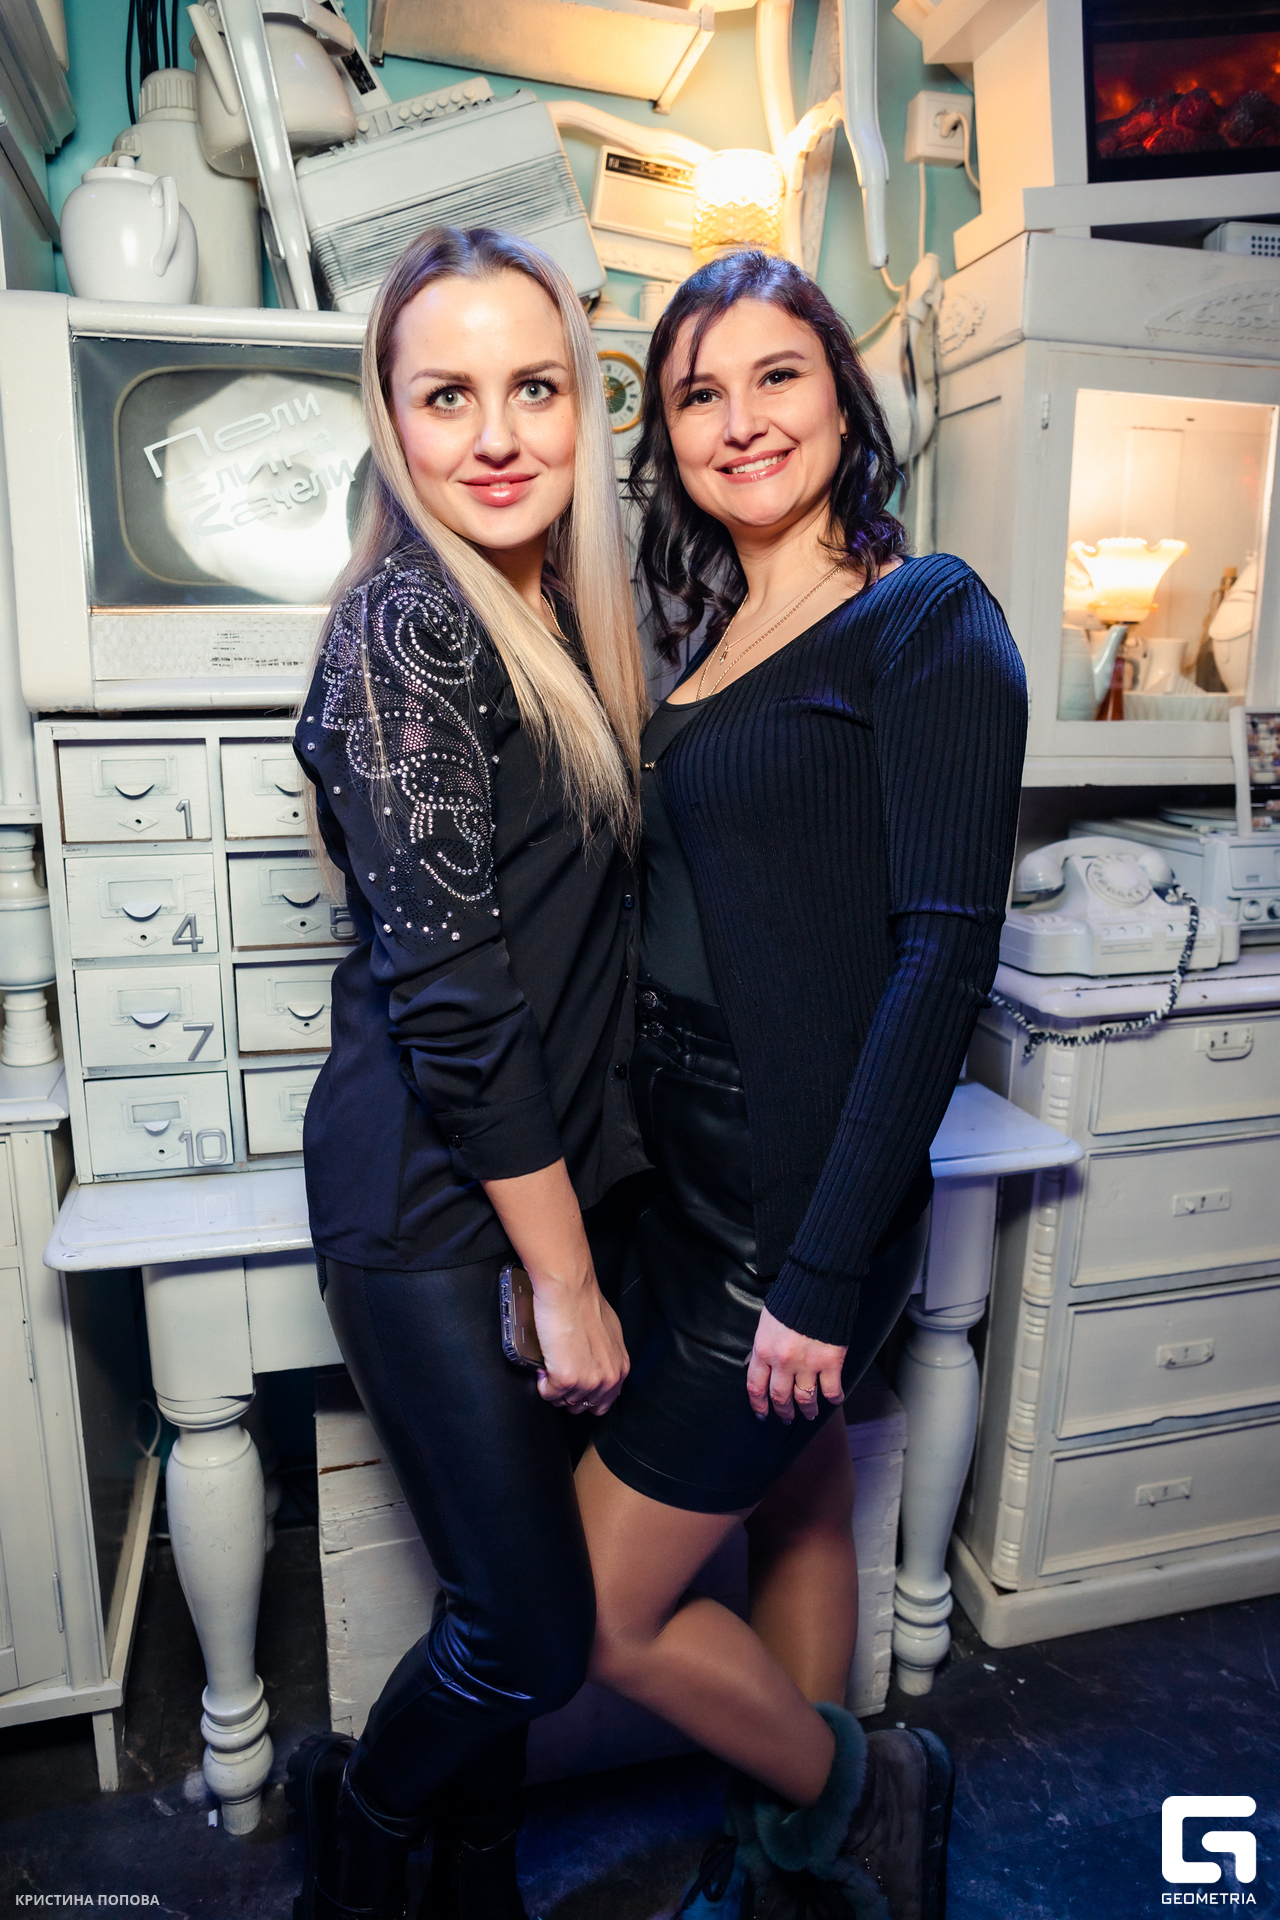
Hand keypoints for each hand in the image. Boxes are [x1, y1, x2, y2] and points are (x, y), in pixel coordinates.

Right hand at [532, 1274, 629, 1415]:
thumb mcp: (610, 1335)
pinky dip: (542, 1382)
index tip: (574, 1385)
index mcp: (620, 1369)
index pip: (604, 1402)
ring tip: (551, 1365)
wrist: (570, 1291)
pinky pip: (548, 1393)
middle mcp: (608, 1379)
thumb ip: (608, 1356)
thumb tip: (596, 1364)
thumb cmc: (586, 1304)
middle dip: (568, 1394)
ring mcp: (588, 1382)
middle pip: (583, 1406)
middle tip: (559, 1374)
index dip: (586, 1396)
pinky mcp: (566, 1379)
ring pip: (564, 1402)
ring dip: (554, 1388)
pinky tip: (543, 1364)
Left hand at [746, 1307, 845, 1423]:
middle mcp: (783, 1362)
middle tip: (786, 1417)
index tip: (762, 1414)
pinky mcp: (830, 1362)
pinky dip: (833, 1398)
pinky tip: (833, 1399)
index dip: (758, 1404)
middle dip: (783, 1411)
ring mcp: (807, 1363)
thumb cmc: (790, 1299)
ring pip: (805, 1398)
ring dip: (807, 1409)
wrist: (817, 1283)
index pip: (755, 1386)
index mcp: (763, 1350)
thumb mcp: (766, 1323)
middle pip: (780, 1397)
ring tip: (809, 1414)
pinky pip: (830, 1390)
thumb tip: (758, 1364)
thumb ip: (763, 1346)